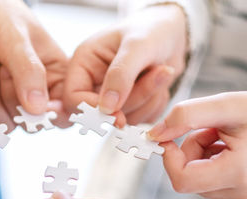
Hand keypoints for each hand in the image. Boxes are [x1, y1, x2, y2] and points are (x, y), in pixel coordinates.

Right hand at [64, 4, 186, 126]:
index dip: (93, 110)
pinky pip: (139, 120)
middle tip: (155, 75)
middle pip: (101, 113)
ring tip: (160, 73)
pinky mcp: (127, 106)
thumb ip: (120, 75)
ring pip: (122, 119)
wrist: (173, 33)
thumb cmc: (152, 29)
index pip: (73, 97)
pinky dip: (154, 106)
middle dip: (132, 101)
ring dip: (147, 102)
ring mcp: (110, 96)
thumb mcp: (137, 45)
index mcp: (84, 63)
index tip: (118, 114)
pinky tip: (159, 84)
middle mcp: (93, 81)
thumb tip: (107, 108)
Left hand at [148, 90, 246, 198]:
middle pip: (186, 177)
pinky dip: (208, 159)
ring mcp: (243, 197)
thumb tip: (154, 134)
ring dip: (199, 152)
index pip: (181, 180)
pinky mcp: (241, 195)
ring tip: (223, 135)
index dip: (169, 157)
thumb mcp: (224, 105)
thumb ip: (184, 116)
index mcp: (239, 174)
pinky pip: (207, 179)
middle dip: (189, 149)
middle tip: (211, 129)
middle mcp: (241, 194)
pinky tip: (228, 146)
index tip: (169, 136)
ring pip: (195, 177)